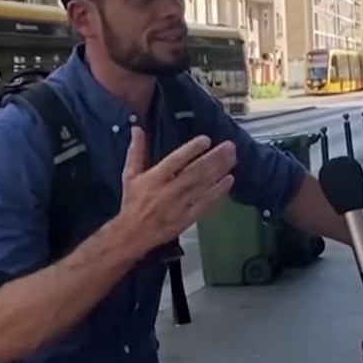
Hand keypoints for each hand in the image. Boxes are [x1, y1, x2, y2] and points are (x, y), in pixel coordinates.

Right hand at [119, 127, 236, 251]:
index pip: (175, 161)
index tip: (206, 139)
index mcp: (154, 178)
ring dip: (219, 171)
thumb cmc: (132, 202)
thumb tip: (137, 128)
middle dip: (213, 158)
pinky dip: (218, 192)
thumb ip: (136, 151)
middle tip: (229, 146)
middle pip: (194, 172)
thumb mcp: (129, 175)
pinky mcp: (187, 218)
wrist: (132, 234)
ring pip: (202, 186)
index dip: (191, 150)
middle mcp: (168, 191)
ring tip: (232, 158)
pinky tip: (229, 180)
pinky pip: (205, 204)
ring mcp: (179, 205)